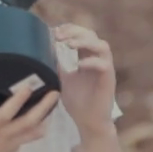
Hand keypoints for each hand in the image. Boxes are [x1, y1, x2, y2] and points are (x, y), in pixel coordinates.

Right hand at [0, 79, 59, 151]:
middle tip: (56, 92)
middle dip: (44, 106)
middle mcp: (4, 136)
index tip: (29, 86)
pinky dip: (33, 130)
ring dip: (44, 118)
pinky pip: (26, 139)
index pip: (8, 111)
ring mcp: (10, 146)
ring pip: (33, 131)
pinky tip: (36, 123)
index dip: (20, 98)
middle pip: (30, 120)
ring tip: (52, 106)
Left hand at [54, 23, 116, 139]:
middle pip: (92, 35)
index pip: (82, 34)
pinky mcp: (109, 80)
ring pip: (102, 46)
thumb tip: (43, 51)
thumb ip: (58, 65)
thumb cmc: (77, 102)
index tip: (55, 31)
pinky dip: (91, 62)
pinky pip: (104, 65)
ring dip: (85, 42)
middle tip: (59, 36)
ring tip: (69, 45)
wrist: (88, 123)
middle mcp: (98, 60)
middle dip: (75, 31)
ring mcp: (105, 69)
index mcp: (87, 57)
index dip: (70, 29)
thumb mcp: (63, 79)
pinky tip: (79, 65)